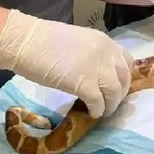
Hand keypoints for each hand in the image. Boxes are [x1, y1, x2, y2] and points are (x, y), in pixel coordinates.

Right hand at [0, 10, 134, 118]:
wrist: (26, 41)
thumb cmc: (45, 41)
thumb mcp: (79, 42)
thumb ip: (93, 54)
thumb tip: (98, 73)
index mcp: (104, 41)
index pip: (126, 61)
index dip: (124, 77)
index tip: (117, 86)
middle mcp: (106, 53)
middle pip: (124, 78)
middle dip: (120, 94)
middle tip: (111, 103)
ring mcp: (96, 68)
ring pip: (114, 92)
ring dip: (110, 105)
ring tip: (102, 111)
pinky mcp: (84, 83)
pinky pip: (98, 102)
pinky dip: (97, 110)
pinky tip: (91, 113)